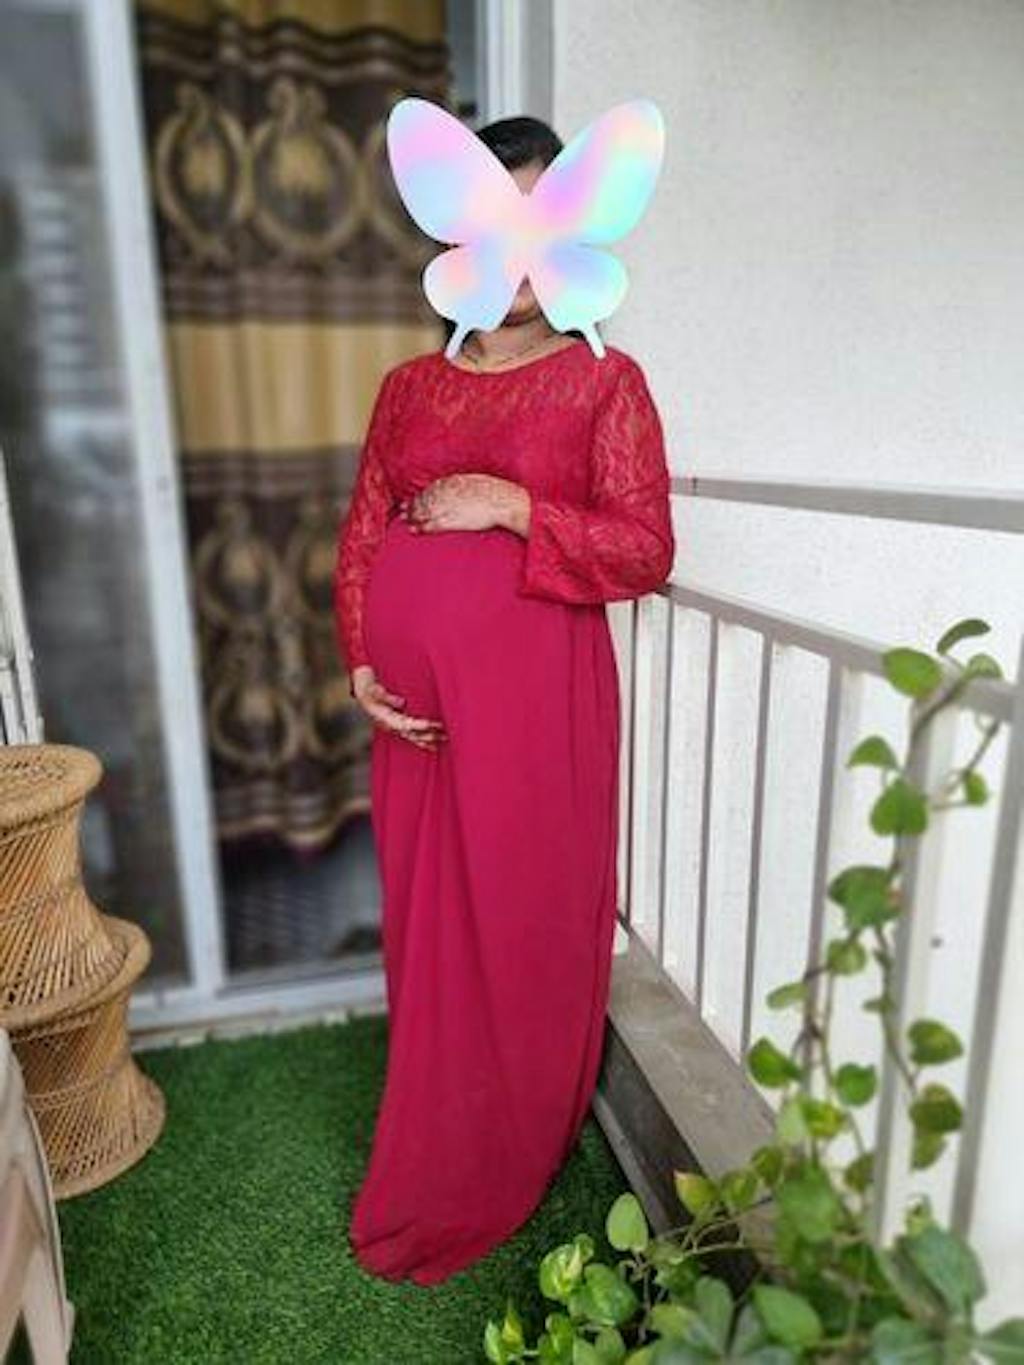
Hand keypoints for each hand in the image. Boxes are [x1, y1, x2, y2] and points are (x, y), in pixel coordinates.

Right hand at [351, 665, 446, 750]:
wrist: (359, 684)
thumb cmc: (366, 685)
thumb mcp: (372, 688)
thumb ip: (386, 696)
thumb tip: (402, 703)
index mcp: (384, 717)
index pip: (404, 724)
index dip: (418, 725)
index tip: (432, 724)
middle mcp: (389, 724)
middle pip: (411, 734)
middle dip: (428, 734)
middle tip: (445, 734)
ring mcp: (392, 725)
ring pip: (412, 736)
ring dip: (428, 739)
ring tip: (444, 740)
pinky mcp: (395, 722)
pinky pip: (410, 733)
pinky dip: (421, 739)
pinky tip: (432, 744)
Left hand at [399, 474, 529, 534]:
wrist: (503, 501)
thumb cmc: (496, 492)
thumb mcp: (477, 481)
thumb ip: (465, 484)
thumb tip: (464, 485)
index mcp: (453, 482)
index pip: (432, 489)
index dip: (421, 494)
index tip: (414, 498)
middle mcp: (446, 493)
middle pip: (424, 499)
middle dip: (412, 505)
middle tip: (402, 510)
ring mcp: (447, 507)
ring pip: (424, 511)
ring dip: (412, 516)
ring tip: (404, 521)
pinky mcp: (451, 520)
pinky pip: (432, 524)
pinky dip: (421, 528)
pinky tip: (414, 531)